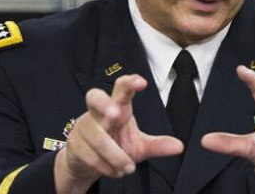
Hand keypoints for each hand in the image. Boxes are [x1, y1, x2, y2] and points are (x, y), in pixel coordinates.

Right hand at [54, 74, 182, 192]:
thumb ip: (157, 145)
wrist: (86, 163)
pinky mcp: (74, 144)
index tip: (142, 82)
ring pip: (97, 136)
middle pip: (94, 97)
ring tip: (128, 168)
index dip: (130, 83)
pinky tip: (115, 171)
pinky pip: (89, 154)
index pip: (121, 88)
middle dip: (104, 104)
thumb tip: (180, 146)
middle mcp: (98, 113)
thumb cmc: (115, 146)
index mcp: (117, 107)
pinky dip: (105, 166)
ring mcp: (83, 127)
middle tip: (115, 113)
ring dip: (114, 155)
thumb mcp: (139, 146)